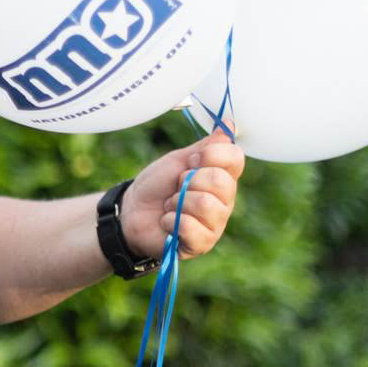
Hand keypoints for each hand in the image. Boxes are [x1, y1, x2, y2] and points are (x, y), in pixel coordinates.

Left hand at [118, 133, 244, 263]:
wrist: (132, 211)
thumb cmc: (157, 185)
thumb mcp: (179, 159)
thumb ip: (207, 145)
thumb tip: (230, 122)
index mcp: (224, 177)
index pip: (235, 158)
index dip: (209, 155)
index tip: (190, 162)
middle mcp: (225, 201)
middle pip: (219, 181)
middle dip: (188, 181)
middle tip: (177, 187)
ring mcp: (216, 224)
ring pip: (206, 204)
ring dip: (178, 202)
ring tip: (171, 205)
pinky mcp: (202, 244)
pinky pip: (191, 226)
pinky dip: (171, 220)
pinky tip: (168, 222)